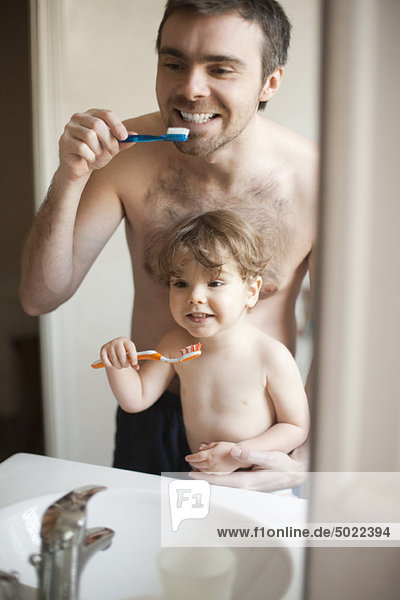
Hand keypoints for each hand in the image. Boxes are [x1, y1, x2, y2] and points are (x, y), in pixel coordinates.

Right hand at [58, 109, 135, 179]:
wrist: (80, 168)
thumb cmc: (95, 154)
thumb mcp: (111, 148)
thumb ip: (122, 142)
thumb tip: (136, 136)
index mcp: (92, 115)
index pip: (106, 114)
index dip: (117, 125)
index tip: (124, 137)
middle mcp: (79, 118)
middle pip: (98, 124)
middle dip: (108, 141)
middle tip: (112, 152)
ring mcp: (70, 128)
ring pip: (89, 136)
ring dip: (98, 150)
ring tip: (97, 156)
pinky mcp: (64, 141)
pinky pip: (81, 148)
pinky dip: (89, 157)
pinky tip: (88, 160)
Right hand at [100, 337, 139, 369]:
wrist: (116, 349)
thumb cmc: (125, 352)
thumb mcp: (131, 355)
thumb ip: (134, 362)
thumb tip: (136, 367)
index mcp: (126, 340)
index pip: (130, 348)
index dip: (133, 357)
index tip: (134, 363)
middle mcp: (117, 341)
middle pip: (121, 354)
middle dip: (124, 363)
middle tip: (126, 366)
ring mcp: (109, 345)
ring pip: (114, 359)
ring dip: (118, 365)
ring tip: (120, 365)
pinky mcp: (102, 350)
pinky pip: (106, 360)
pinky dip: (109, 365)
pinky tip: (112, 364)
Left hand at [185, 441, 240, 473]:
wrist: (241, 457)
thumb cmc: (229, 448)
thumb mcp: (217, 444)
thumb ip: (208, 446)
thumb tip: (200, 447)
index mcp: (210, 455)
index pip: (197, 457)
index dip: (191, 458)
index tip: (187, 458)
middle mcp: (211, 464)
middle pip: (198, 465)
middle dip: (193, 463)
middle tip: (190, 461)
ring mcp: (216, 470)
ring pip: (203, 471)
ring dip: (198, 469)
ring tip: (195, 466)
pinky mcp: (220, 474)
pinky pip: (209, 474)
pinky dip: (204, 472)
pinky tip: (204, 470)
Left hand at [189, 443, 308, 491]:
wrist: (296, 473)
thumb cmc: (284, 465)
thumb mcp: (271, 458)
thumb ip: (252, 455)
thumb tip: (234, 451)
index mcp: (247, 482)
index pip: (221, 481)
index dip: (205, 477)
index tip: (190, 475)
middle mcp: (245, 487)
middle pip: (219, 484)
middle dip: (204, 479)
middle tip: (187, 474)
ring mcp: (247, 487)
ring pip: (224, 482)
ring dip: (210, 477)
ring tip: (196, 471)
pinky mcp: (249, 483)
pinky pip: (230, 480)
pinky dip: (219, 475)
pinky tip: (214, 471)